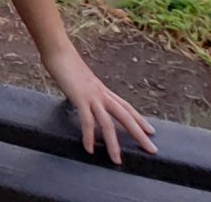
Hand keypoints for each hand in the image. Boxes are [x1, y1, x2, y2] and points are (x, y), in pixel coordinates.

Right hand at [45, 47, 157, 163]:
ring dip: (114, 144)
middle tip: (152, 150)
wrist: (58, 49)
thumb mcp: (79, 78)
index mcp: (103, 90)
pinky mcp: (79, 98)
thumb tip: (79, 95)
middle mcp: (102, 94)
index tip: (151, 131)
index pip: (126, 107)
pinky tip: (89, 149)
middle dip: (139, 134)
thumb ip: (83, 89)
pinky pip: (87, 121)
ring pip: (108, 124)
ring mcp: (92, 96)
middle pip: (126, 117)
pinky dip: (89, 136)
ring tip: (117, 160)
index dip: (139, 119)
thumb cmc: (65, 61)